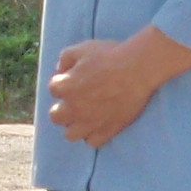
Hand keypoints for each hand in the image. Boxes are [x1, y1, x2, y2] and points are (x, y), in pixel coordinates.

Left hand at [47, 27, 190, 146]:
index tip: (74, 79)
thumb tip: (60, 70)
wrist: (137, 70)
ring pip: (70, 135)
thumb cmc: (110, 56)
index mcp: (66, 87)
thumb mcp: (82, 48)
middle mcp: (73, 108)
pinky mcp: (106, 130)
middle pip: (56, 116)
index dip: (63, 83)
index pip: (53, 89)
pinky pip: (92, 142)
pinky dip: (93, 135)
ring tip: (84, 117)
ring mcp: (89, 122)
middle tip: (75, 101)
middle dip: (62, 108)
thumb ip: (65, 58)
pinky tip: (99, 124)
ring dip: (74, 125)